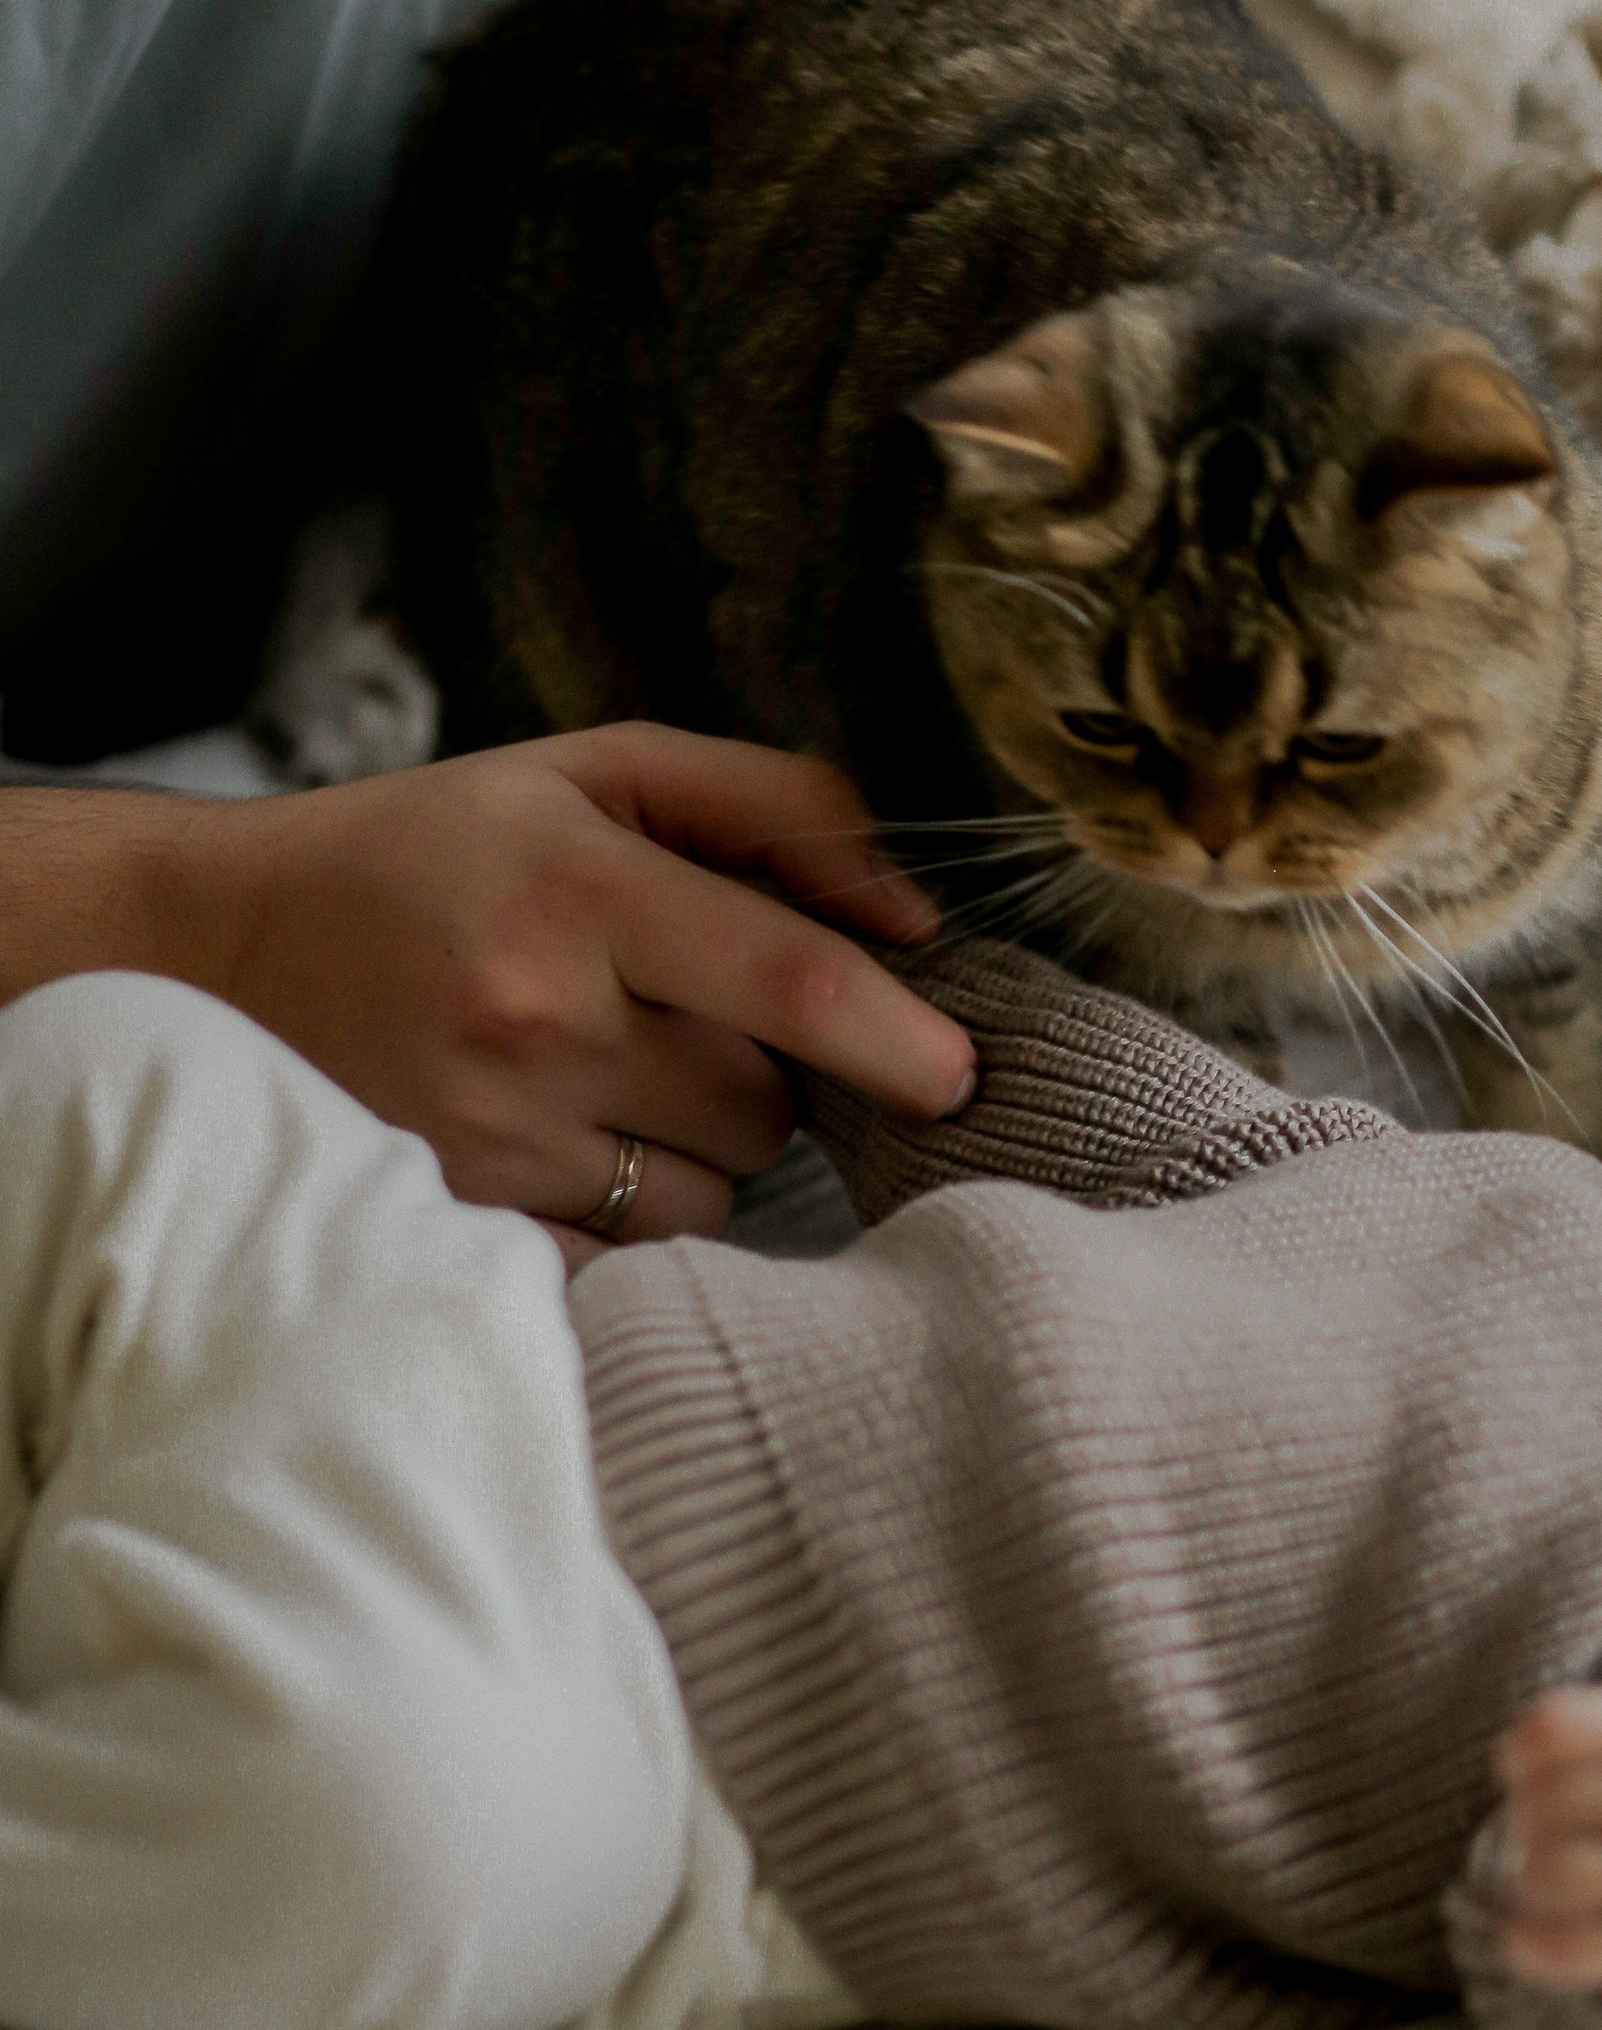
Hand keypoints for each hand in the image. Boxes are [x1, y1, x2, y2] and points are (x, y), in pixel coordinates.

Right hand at [115, 724, 976, 1252]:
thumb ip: (775, 807)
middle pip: (766, 1105)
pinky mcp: (459, 1226)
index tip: (960, 1074)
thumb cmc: (435, 852)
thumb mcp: (594, 771)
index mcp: (578, 889)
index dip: (897, 1037)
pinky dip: (636, 1216)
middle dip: (768, 1077)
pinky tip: (567, 1147)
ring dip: (702, 1151)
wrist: (213, 953)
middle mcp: (535, 1020)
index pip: (788, 981)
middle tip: (681, 1023)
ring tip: (606, 1079)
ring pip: (713, 1193)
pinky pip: (632, 1258)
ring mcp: (491, 1139)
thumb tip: (914, 914)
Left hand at [1493, 1686, 1601, 1991]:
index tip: (1529, 1775)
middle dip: (1527, 1823)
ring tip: (1553, 1876)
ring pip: (1544, 1876)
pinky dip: (1531, 1949)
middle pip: (1535, 1806)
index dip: (1519, 1757)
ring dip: (1531, 1881)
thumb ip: (1576, 1723)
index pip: (1546, 1731)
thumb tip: (1509, 1756)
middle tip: (1554, 1832)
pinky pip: (1572, 1949)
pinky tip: (1518, 1940)